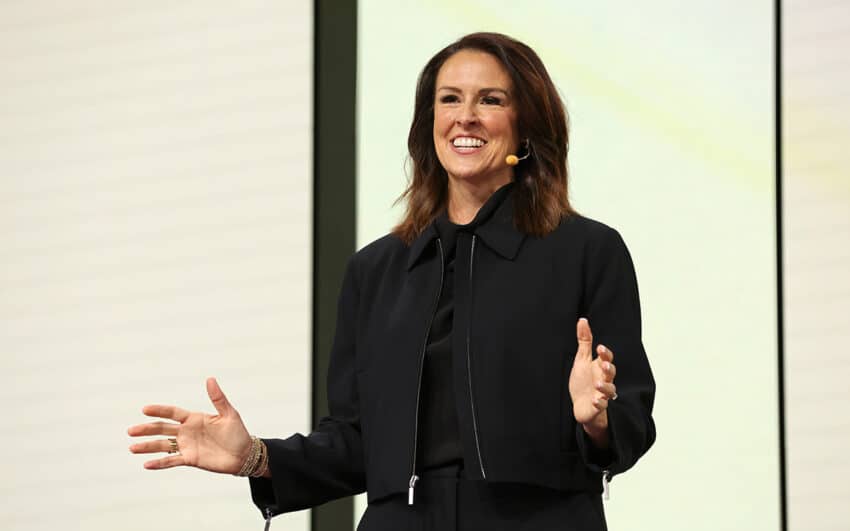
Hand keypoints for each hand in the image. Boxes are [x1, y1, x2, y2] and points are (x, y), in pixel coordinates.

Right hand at [128, 377, 251, 473]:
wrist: (244, 455)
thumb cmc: (238, 432)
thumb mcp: (229, 414)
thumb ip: (218, 398)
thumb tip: (210, 379)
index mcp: (194, 418)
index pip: (172, 413)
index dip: (159, 410)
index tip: (145, 409)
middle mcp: (187, 432)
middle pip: (162, 429)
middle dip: (147, 429)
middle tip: (130, 431)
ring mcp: (187, 446)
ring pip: (163, 445)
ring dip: (148, 446)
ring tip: (132, 447)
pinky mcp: (190, 459)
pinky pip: (171, 461)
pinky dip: (159, 463)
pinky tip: (146, 464)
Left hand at [568, 318, 616, 443]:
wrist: (581, 405)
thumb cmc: (583, 381)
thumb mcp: (582, 359)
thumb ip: (584, 341)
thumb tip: (583, 320)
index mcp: (600, 367)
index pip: (607, 358)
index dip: (605, 354)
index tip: (600, 348)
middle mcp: (604, 380)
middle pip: (611, 374)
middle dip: (609, 369)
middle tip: (604, 365)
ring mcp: (602, 394)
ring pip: (609, 390)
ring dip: (605, 387)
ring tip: (597, 383)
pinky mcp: (597, 406)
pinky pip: (601, 405)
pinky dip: (599, 403)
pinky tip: (594, 400)